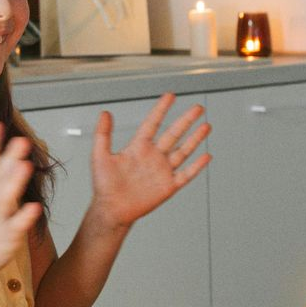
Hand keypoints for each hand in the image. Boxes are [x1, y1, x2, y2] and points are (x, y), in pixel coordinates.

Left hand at [88, 92, 208, 228]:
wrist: (112, 209)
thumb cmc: (104, 185)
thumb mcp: (100, 156)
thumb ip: (103, 134)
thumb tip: (104, 113)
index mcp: (138, 147)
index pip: (153, 123)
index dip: (161, 109)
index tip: (170, 96)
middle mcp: (153, 156)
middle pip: (174, 134)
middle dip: (186, 120)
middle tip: (197, 108)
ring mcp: (162, 171)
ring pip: (183, 151)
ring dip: (195, 139)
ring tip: (206, 126)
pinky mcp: (168, 186)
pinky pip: (186, 174)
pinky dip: (197, 166)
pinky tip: (206, 156)